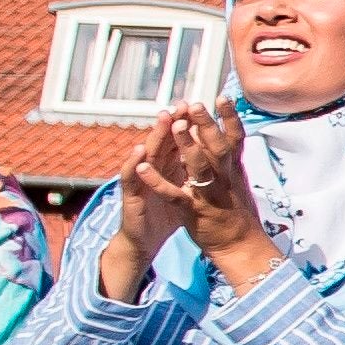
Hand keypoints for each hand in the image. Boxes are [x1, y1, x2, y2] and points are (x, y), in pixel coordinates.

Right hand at [102, 118, 205, 299]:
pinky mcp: (132, 196)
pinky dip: (135, 164)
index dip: (191, 125)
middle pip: (165, 141)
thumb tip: (212, 152)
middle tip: (184, 103)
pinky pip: (132, 179)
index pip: (181, 141)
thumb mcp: (184, 189)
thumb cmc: (166, 213)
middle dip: (175, 122)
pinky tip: (139, 151)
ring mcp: (142, 180)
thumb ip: (193, 169)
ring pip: (148, 153)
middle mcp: (155, 169)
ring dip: (155, 135)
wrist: (145, 241)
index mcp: (171, 167)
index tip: (204, 107)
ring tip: (164, 118)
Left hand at [164, 106, 278, 287]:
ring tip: (175, 124)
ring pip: (197, 165)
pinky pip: (173, 193)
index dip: (229, 118)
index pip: (235, 139)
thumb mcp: (240, 185)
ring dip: (185, 143)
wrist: (241, 247)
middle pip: (216, 146)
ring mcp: (210, 193)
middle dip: (205, 123)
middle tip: (194, 104)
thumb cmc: (239, 216)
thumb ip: (231, 163)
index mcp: (235, 171)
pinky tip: (142, 167)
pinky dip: (156, 180)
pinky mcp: (193, 210)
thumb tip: (229, 140)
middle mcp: (225, 179)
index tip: (222, 97)